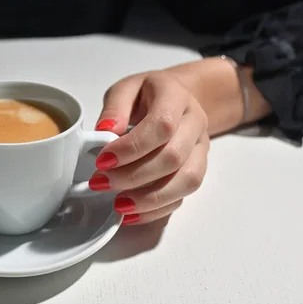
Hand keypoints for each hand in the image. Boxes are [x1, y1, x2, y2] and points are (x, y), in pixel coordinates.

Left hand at [89, 71, 209, 225]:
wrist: (178, 98)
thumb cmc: (147, 95)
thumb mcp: (125, 89)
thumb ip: (114, 108)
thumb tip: (104, 131)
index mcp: (176, 97)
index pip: (161, 126)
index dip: (131, 148)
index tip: (102, 160)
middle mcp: (195, 123)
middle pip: (173, 157)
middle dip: (133, 176)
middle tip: (101, 183)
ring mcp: (201, 148)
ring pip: (186, 181)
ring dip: (149, 199)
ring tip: (118, 205)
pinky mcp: (198, 169)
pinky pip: (184, 196)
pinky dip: (157, 209)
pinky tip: (132, 214)